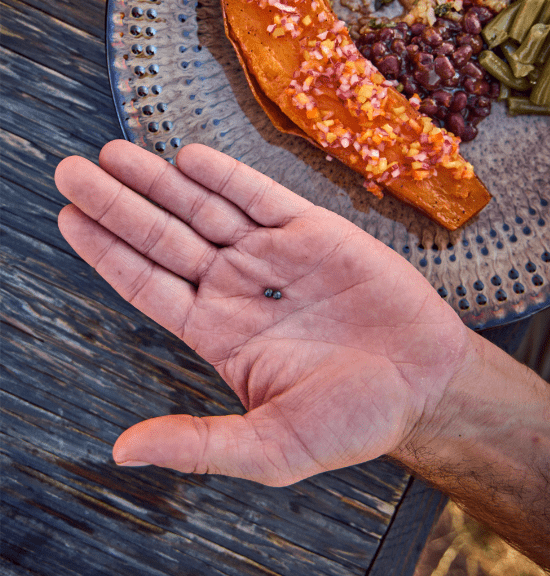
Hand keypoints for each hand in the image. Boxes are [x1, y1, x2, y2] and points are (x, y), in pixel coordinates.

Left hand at [55, 139, 469, 484]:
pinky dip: (225, 176)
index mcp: (218, 332)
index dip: (106, 251)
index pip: (147, 283)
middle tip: (70, 172)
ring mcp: (272, 255)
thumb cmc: (351, 421)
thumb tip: (122, 451)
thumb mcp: (272, 446)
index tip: (68, 218)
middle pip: (163, 236)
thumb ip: (199, 443)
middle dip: (117, 203)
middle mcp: (236, 287)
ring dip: (159, 181)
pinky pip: (259, 196)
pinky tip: (188, 157)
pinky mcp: (312, 230)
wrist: (426, 384)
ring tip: (113, 153)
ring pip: (203, 209)